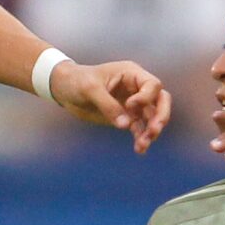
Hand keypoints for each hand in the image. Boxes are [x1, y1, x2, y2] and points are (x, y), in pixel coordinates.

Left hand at [51, 60, 171, 153]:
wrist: (64, 89)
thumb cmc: (77, 81)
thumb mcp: (90, 89)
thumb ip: (108, 106)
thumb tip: (125, 125)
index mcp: (131, 74)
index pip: (152, 85)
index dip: (146, 97)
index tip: (129, 106)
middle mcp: (136, 88)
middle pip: (161, 100)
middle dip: (160, 116)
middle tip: (154, 130)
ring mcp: (133, 103)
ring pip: (152, 117)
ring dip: (151, 131)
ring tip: (143, 145)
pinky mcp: (126, 117)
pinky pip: (139, 128)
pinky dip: (140, 138)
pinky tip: (139, 149)